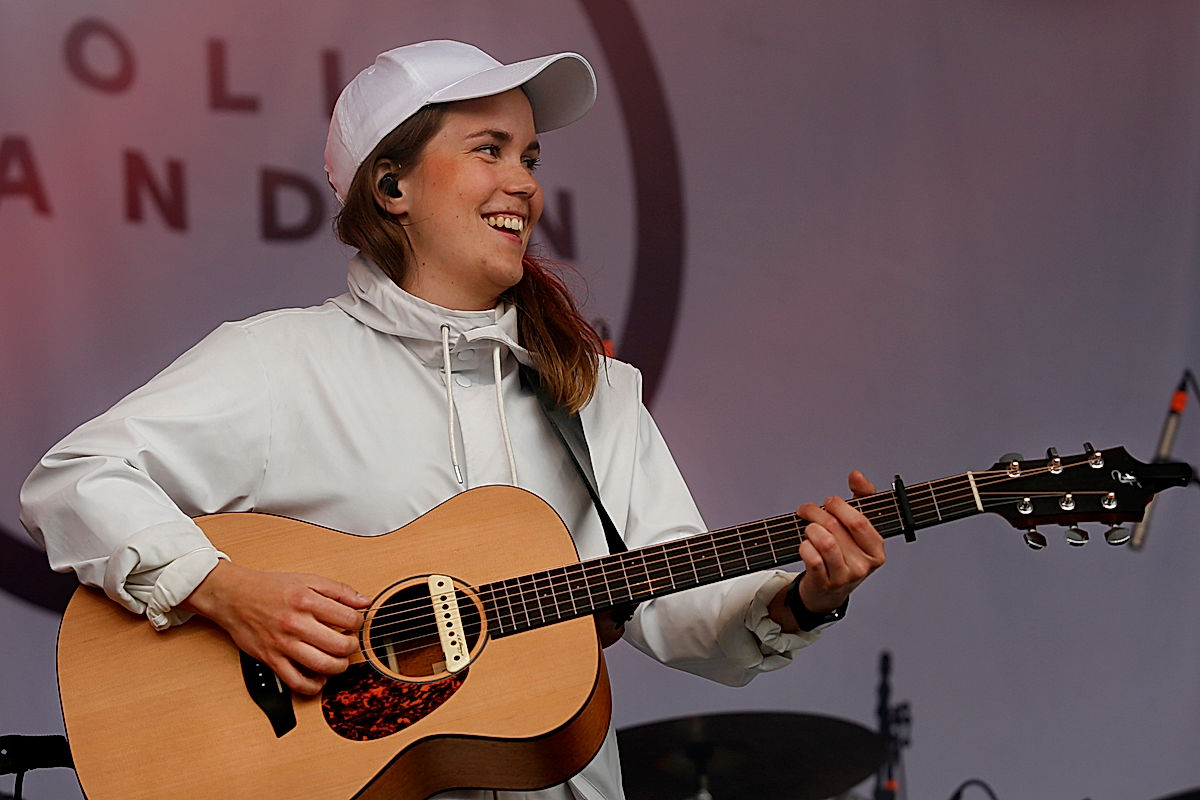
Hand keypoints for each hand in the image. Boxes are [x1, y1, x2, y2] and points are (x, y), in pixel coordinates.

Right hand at [181, 560, 369, 693]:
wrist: (233, 596)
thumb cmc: (269, 587)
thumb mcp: (307, 579)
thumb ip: (338, 590)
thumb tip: (364, 601)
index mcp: (307, 601)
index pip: (348, 619)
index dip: (358, 623)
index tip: (354, 623)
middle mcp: (295, 623)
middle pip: (340, 645)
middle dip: (352, 646)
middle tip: (349, 642)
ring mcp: (283, 644)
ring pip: (322, 666)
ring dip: (339, 667)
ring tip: (339, 660)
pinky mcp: (271, 659)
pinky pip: (296, 682)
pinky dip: (313, 686)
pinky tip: (320, 677)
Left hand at [770, 470, 885, 629]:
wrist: (828, 591)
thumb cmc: (844, 553)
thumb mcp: (857, 527)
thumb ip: (862, 497)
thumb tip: (857, 476)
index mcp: (876, 549)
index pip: (858, 521)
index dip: (839, 506)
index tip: (829, 501)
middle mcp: (863, 565)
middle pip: (835, 527)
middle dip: (816, 513)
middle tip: (807, 510)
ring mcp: (845, 576)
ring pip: (823, 541)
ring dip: (810, 529)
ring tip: (808, 528)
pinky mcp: (825, 583)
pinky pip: (811, 557)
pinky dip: (804, 546)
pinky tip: (805, 544)